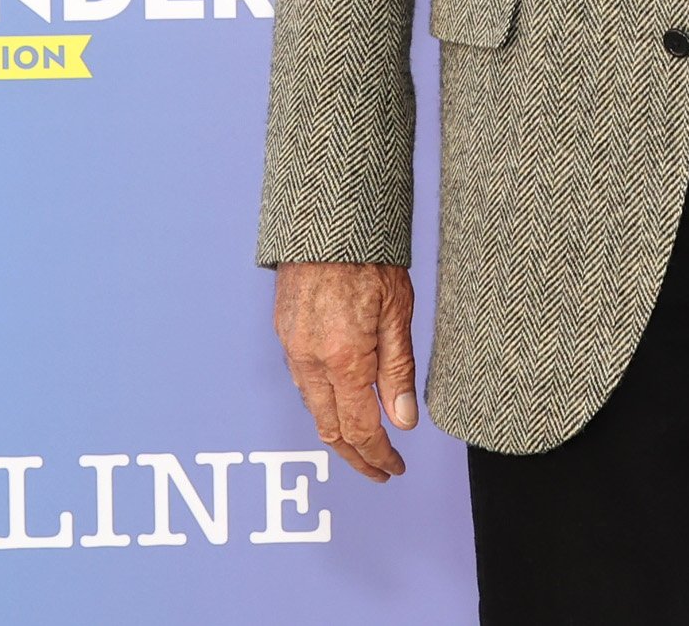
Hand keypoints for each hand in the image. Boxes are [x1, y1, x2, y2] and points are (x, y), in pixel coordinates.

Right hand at [275, 260, 418, 480]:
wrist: (325, 220)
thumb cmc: (368, 256)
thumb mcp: (398, 312)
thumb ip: (398, 370)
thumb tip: (403, 421)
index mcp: (345, 359)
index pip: (362, 429)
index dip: (379, 456)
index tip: (395, 468)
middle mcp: (311, 361)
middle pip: (331, 429)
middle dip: (357, 456)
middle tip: (381, 469)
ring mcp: (293, 348)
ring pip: (313, 408)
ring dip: (338, 431)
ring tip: (365, 442)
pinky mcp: (284, 333)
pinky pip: (302, 382)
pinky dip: (323, 403)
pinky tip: (341, 400)